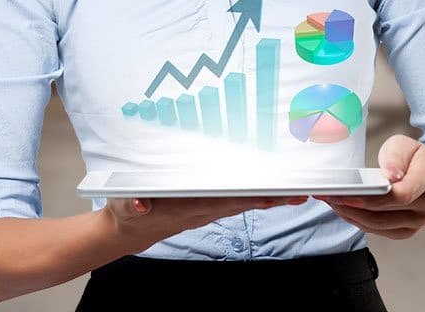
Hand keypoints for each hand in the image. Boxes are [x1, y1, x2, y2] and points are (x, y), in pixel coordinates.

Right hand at [104, 194, 306, 253]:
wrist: (128, 230)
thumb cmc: (128, 211)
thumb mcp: (125, 205)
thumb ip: (133, 203)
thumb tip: (141, 205)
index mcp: (188, 207)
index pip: (225, 201)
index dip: (249, 197)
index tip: (271, 194)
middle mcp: (203, 210)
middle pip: (243, 203)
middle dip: (271, 199)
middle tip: (299, 193)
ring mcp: (207, 210)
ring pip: (243, 203)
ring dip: (270, 199)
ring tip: (296, 193)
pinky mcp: (206, 207)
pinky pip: (236, 202)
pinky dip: (255, 197)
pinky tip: (272, 194)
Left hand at [317, 134, 424, 239]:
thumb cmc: (411, 158)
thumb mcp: (403, 145)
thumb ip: (396, 156)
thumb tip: (391, 175)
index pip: (403, 194)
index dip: (375, 197)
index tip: (351, 193)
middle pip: (386, 212)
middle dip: (353, 204)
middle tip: (330, 195)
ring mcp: (419, 220)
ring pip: (379, 224)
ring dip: (351, 214)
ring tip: (332, 202)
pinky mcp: (406, 230)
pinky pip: (379, 231)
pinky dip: (358, 221)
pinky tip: (344, 210)